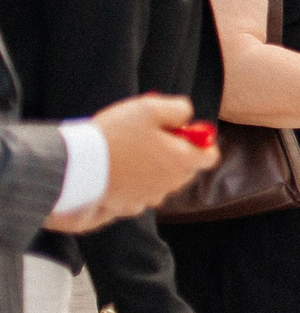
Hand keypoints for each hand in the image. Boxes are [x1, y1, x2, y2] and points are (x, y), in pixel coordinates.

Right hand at [44, 94, 216, 231]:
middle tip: (148, 136)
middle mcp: (172, 184)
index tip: (178, 130)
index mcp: (183, 161)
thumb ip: (179, 109)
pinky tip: (119, 169)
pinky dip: (135, 181)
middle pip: (185, 168)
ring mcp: (151, 196)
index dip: (198, 141)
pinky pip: (141, 191)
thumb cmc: (115, 135)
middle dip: (174, 152)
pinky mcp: (130, 204)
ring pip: (163, 180)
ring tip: (129, 150)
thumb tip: (187, 117)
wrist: (77, 165)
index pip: (210, 155)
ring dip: (153, 167)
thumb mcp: (150, 108)